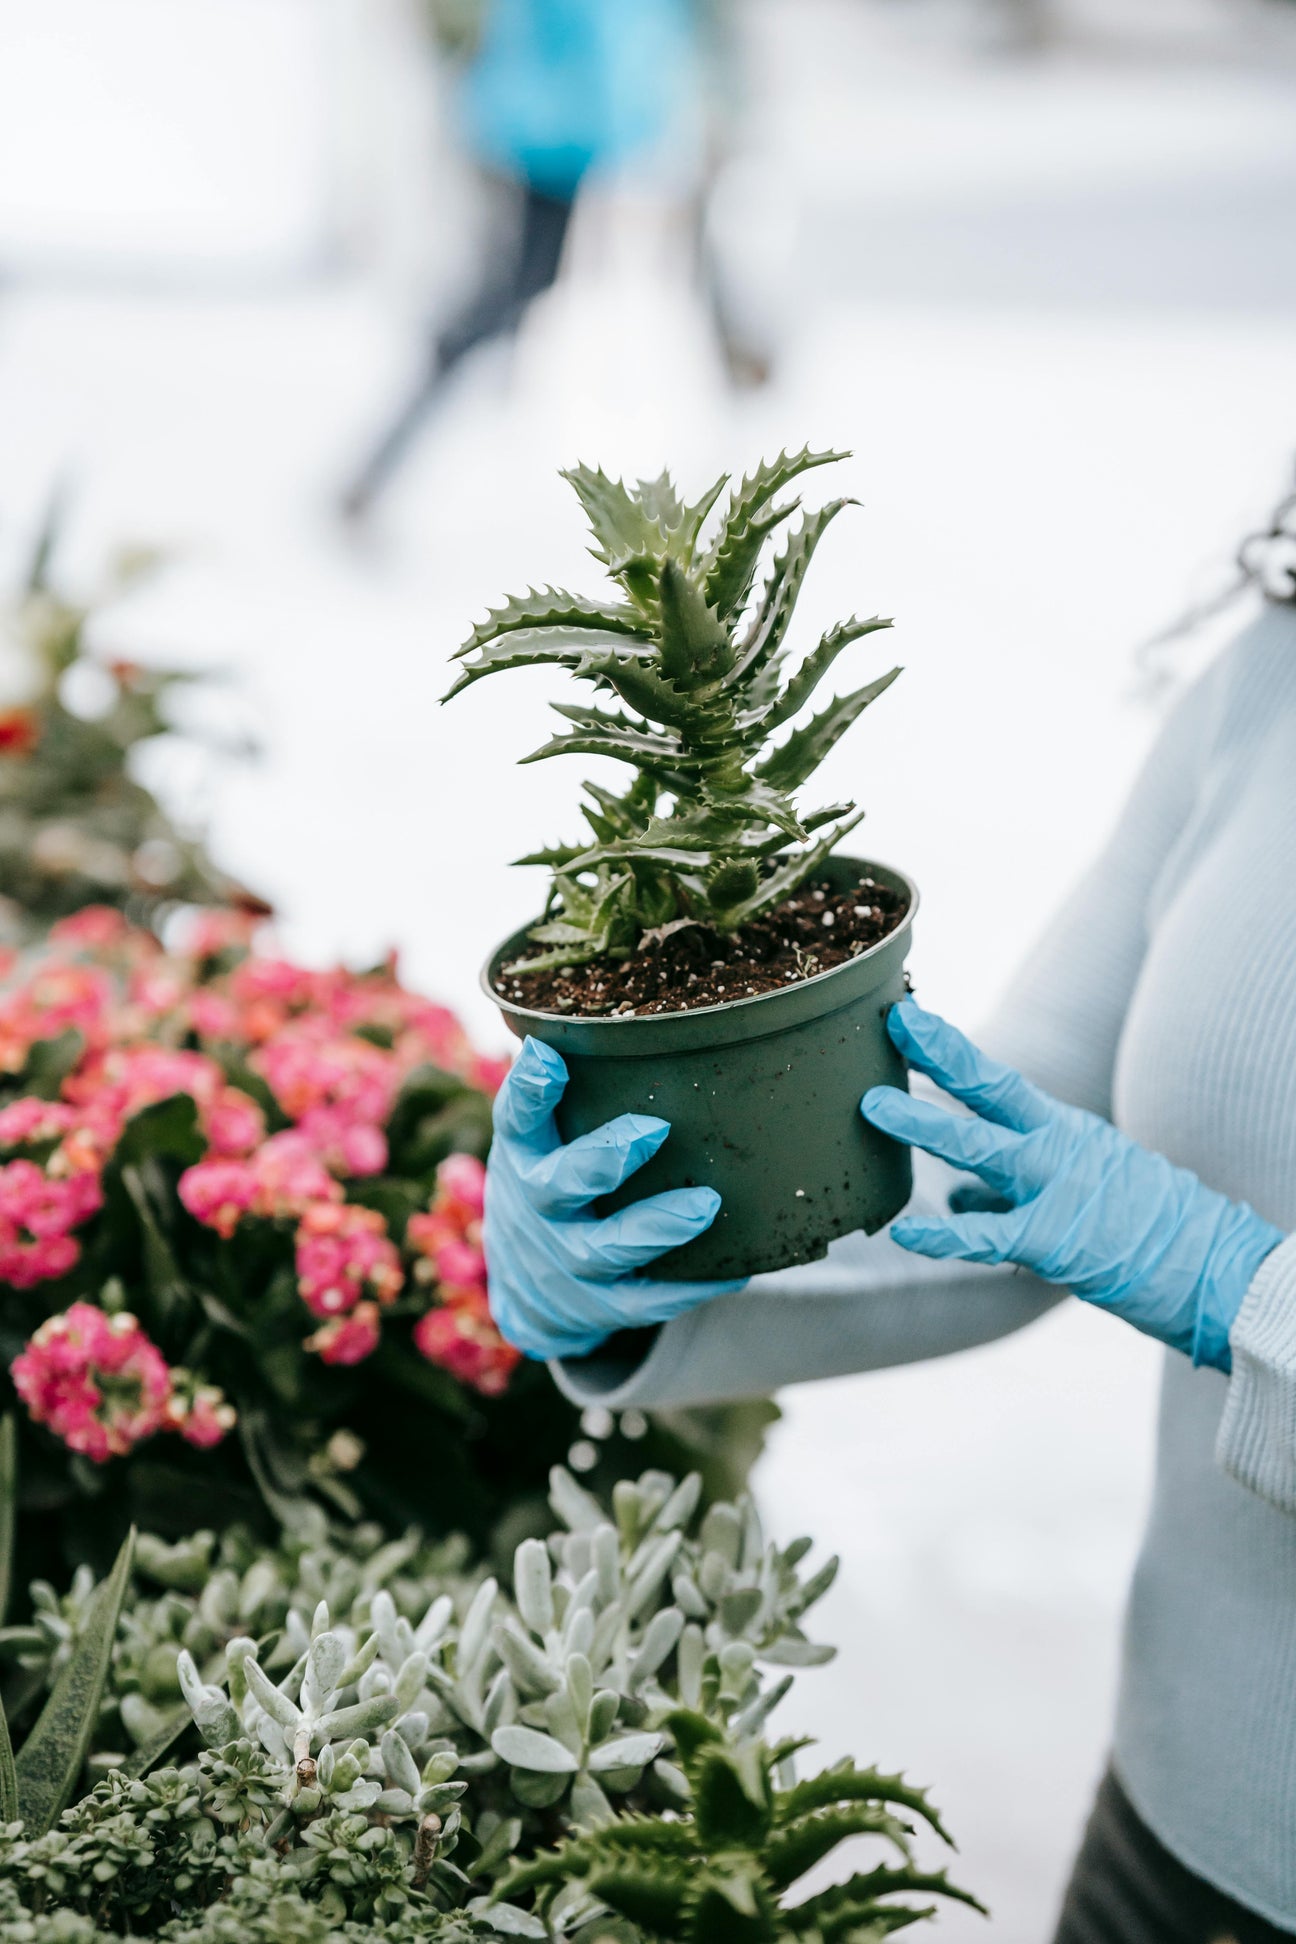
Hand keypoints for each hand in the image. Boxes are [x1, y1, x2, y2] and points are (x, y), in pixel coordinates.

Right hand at [484, 1037, 743, 1360]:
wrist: (527, 1289)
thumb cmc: (553, 1183)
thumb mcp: (542, 1138)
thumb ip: (571, 1091)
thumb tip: (628, 1014)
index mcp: (524, 1153)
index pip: (515, 1117)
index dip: (529, 1090)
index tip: (548, 1057)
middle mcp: (538, 1208)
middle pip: (559, 1185)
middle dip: (603, 1159)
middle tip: (654, 1130)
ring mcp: (566, 1261)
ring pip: (606, 1249)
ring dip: (656, 1227)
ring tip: (705, 1204)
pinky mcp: (599, 1306)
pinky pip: (645, 1302)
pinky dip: (689, 1289)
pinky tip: (736, 1269)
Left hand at [861, 999, 1282, 1371]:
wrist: (1220, 1271)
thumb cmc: (1146, 1232)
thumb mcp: (1082, 1189)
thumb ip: (1006, 1193)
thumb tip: (954, 1199)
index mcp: (1064, 1132)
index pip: (996, 1080)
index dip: (949, 1049)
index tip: (908, 1017)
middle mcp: (1059, 1147)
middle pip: (988, 1089)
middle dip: (938, 1055)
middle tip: (892, 1026)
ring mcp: (1058, 1190)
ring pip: (979, 1146)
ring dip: (924, 1124)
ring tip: (872, 1107)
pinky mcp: (1058, 1241)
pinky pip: (988, 1235)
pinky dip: (944, 1232)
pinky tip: (908, 1230)